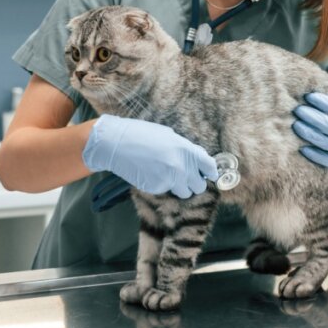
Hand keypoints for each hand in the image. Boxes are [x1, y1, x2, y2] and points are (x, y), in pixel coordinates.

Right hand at [83, 115, 216, 198]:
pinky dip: (162, 185)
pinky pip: (166, 190)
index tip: (209, 174)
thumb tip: (199, 160)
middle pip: (200, 185)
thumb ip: (186, 149)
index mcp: (186, 149)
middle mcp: (180, 166)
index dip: (211, 172)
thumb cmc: (141, 134)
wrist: (116, 143)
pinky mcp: (156, 188)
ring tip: (166, 173)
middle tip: (185, 175)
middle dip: (193, 182)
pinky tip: (151, 172)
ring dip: (179, 186)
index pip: (210, 167)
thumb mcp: (168, 136)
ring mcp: (169, 179)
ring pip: (184, 192)